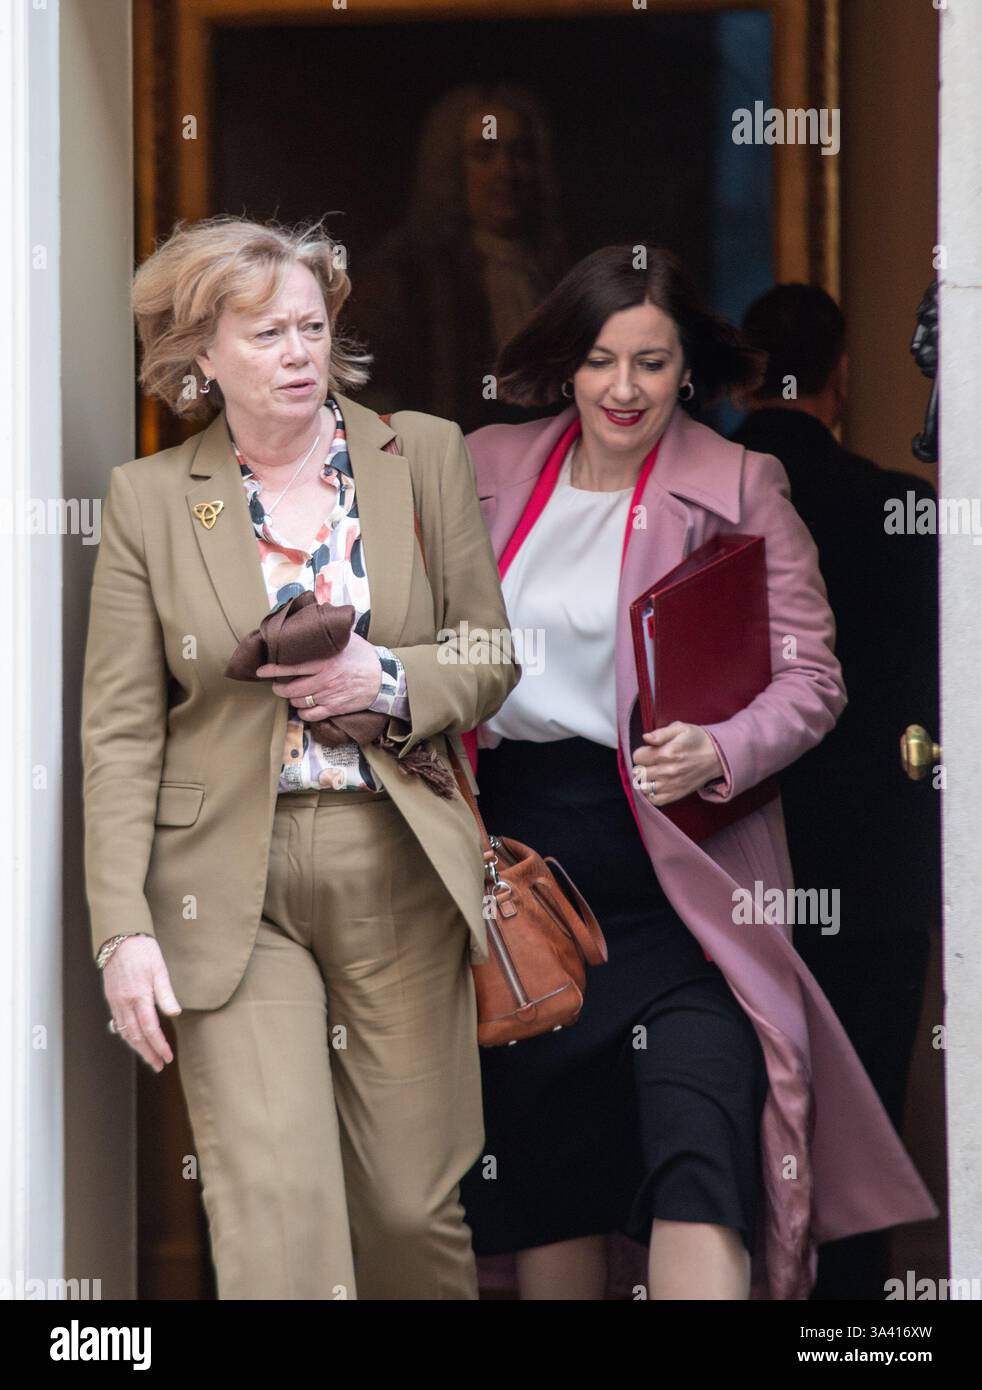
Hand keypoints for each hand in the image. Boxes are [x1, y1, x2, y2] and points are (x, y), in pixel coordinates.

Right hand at [103, 935, 181, 1072]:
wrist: (119, 938)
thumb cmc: (143, 951)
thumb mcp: (159, 969)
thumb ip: (166, 994)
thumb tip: (174, 1014)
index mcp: (139, 996)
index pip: (150, 1029)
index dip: (159, 1046)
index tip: (168, 1057)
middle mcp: (125, 1002)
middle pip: (136, 1036)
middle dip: (148, 1053)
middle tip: (159, 1065)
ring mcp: (116, 1001)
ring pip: (125, 1032)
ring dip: (137, 1047)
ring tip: (148, 1057)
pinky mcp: (111, 998)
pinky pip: (118, 1022)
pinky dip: (126, 1034)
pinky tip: (133, 1039)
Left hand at [257, 632, 382, 718]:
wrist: (383, 678)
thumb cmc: (364, 656)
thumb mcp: (347, 639)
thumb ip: (329, 633)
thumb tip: (316, 613)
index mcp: (324, 661)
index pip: (291, 666)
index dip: (273, 669)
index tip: (262, 670)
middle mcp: (324, 680)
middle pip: (290, 689)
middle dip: (279, 688)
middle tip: (276, 686)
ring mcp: (329, 695)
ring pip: (299, 702)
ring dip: (292, 700)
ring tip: (291, 695)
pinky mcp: (335, 708)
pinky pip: (311, 715)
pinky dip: (303, 713)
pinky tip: (303, 708)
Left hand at [631, 722, 723, 806]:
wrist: (717, 756)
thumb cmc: (697, 740)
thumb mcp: (680, 729)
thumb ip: (660, 733)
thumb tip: (645, 737)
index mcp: (667, 753)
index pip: (637, 757)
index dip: (641, 752)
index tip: (649, 751)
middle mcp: (668, 771)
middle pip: (639, 772)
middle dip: (642, 766)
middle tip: (652, 762)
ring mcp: (671, 785)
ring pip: (643, 787)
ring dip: (645, 781)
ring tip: (653, 774)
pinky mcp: (676, 795)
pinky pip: (654, 800)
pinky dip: (651, 794)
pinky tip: (656, 785)